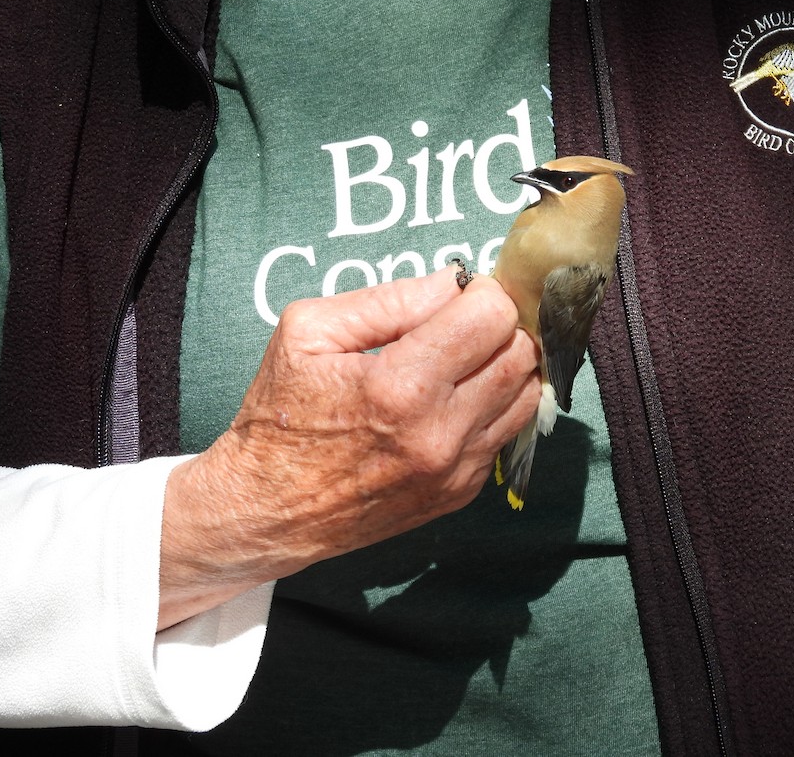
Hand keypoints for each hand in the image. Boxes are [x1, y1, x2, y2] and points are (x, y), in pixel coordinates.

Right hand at [158, 266, 539, 627]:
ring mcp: (456, 468)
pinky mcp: (462, 491)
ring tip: (465, 357)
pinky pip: (507, 431)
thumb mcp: (309, 332)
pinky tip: (455, 398)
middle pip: (520, 352)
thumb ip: (389, 300)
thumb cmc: (279, 418)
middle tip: (463, 322)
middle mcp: (439, 432)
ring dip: (506, 364)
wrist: (266, 512)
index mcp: (400, 386)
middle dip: (499, 324)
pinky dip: (494, 405)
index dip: (481, 292)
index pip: (491, 317)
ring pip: (527, 393)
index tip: (458, 293)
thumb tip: (453, 281)